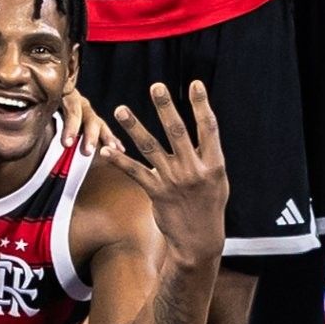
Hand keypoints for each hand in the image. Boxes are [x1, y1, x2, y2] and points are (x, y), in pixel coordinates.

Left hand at [94, 77, 230, 270]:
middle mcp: (193, 170)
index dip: (201, 105)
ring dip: (134, 127)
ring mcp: (173, 181)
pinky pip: (135, 172)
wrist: (199, 239)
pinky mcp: (156, 192)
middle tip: (156, 87)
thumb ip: (206, 155)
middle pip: (177, 132)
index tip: (196, 84)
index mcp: (214, 164)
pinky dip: (120, 160)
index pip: (208, 128)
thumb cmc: (209, 205)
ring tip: (121, 109)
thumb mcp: (217, 179)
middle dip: (166, 107)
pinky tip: (106, 151)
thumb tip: (198, 129)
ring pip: (150, 148)